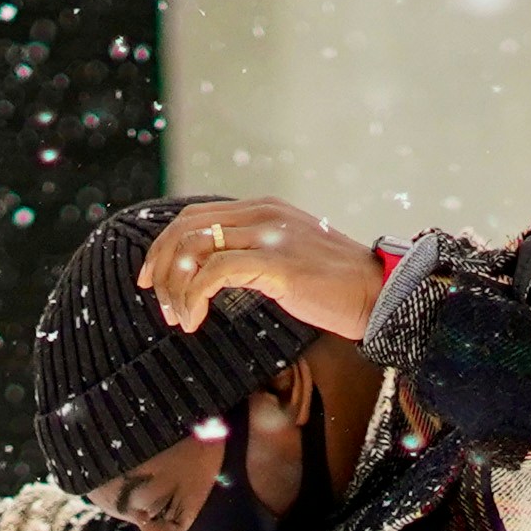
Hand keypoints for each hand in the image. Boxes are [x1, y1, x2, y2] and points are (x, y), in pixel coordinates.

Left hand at [143, 199, 388, 342]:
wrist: (378, 293)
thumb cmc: (335, 286)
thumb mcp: (286, 258)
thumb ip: (253, 254)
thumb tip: (214, 272)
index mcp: (261, 209)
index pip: (195, 215)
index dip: (164, 246)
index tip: (152, 279)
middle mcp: (262, 214)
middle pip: (186, 228)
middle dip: (162, 265)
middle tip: (159, 302)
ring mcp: (269, 236)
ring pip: (195, 248)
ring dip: (175, 287)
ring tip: (180, 318)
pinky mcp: (277, 263)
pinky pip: (215, 273)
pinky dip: (194, 297)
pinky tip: (194, 321)